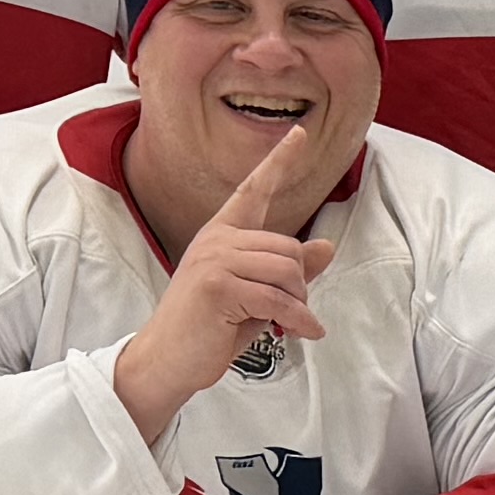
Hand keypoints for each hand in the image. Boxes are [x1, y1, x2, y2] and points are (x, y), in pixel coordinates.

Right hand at [110, 106, 356, 443]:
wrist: (168, 361)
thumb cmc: (210, 330)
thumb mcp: (257, 297)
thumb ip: (289, 271)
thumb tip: (326, 246)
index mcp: (223, 234)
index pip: (255, 189)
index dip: (279, 161)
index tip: (298, 133)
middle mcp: (217, 239)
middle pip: (290, 248)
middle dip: (300, 286)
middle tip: (289, 313)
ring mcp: (215, 259)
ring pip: (288, 271)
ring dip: (297, 304)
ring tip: (285, 323)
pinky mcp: (217, 285)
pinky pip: (278, 298)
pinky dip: (297, 320)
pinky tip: (301, 333)